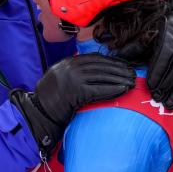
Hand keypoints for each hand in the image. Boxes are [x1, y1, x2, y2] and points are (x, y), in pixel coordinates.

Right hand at [11, 54, 135, 155]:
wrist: (40, 113)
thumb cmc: (50, 99)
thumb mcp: (60, 77)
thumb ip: (74, 71)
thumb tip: (96, 70)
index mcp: (67, 62)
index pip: (95, 59)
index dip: (112, 62)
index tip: (124, 65)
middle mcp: (70, 67)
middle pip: (101, 66)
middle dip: (119, 70)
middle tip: (133, 74)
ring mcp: (73, 79)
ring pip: (103, 77)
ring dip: (120, 79)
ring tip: (132, 82)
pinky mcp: (77, 92)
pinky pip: (100, 90)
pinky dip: (114, 89)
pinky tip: (124, 90)